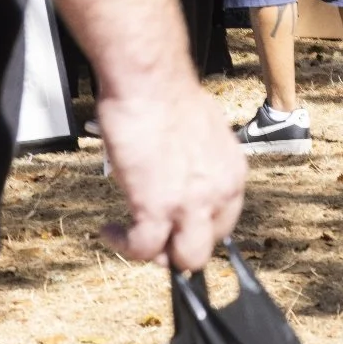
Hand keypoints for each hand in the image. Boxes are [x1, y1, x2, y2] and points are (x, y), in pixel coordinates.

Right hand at [96, 80, 246, 272]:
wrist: (151, 84)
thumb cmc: (168, 98)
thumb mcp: (203, 134)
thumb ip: (201, 162)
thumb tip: (185, 175)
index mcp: (233, 173)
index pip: (224, 223)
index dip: (196, 231)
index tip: (175, 228)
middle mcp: (221, 192)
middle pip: (207, 247)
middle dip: (177, 249)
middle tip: (152, 237)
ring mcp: (192, 203)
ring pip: (184, 259)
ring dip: (155, 254)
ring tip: (130, 236)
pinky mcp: (158, 207)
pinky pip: (143, 248)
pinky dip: (123, 245)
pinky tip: (109, 230)